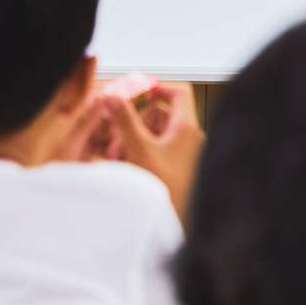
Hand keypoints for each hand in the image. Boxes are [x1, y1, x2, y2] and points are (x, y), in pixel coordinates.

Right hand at [109, 81, 205, 224]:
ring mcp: (185, 150)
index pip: (179, 92)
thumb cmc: (164, 186)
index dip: (157, 87)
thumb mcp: (139, 149)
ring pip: (156, 131)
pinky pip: (157, 147)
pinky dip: (141, 149)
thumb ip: (125, 121)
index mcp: (187, 127)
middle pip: (161, 112)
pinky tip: (127, 162)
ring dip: (135, 136)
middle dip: (136, 120)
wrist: (175, 217)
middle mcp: (190, 136)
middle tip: (118, 133)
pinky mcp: (178, 163)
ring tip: (119, 153)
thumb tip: (115, 96)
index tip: (135, 93)